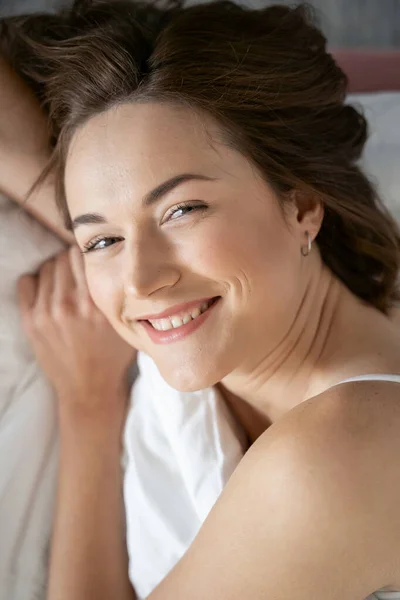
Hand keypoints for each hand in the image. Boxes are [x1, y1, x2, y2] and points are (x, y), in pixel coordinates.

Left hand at [17, 245, 136, 420]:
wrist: (89, 389)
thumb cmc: (112, 356)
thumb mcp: (125, 324)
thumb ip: (118, 294)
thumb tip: (115, 263)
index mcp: (96, 303)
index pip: (83, 255)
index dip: (89, 253)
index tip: (92, 259)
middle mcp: (70, 304)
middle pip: (63, 257)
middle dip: (72, 260)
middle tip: (79, 271)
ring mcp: (47, 312)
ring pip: (46, 268)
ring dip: (56, 270)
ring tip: (65, 283)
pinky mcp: (31, 321)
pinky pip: (26, 282)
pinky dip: (36, 281)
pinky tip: (47, 291)